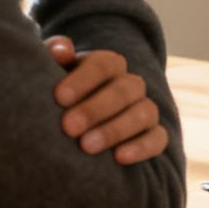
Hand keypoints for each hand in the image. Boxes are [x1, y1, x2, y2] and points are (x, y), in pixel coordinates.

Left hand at [45, 35, 169, 164]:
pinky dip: (141, 147)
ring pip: (144, 112)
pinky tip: (119, 158)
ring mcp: (146, 110)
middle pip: (125, 89)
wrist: (72, 130)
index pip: (104, 64)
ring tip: (87, 146)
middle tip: (68, 127)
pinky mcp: (154, 137)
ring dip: (116, 129)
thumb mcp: (50, 75)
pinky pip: (158, 139)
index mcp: (108, 65)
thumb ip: (54, 56)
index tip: (59, 98)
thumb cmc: (58, 99)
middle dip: (96, 109)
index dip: (83, 79)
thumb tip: (63, 50)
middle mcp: (131, 84)